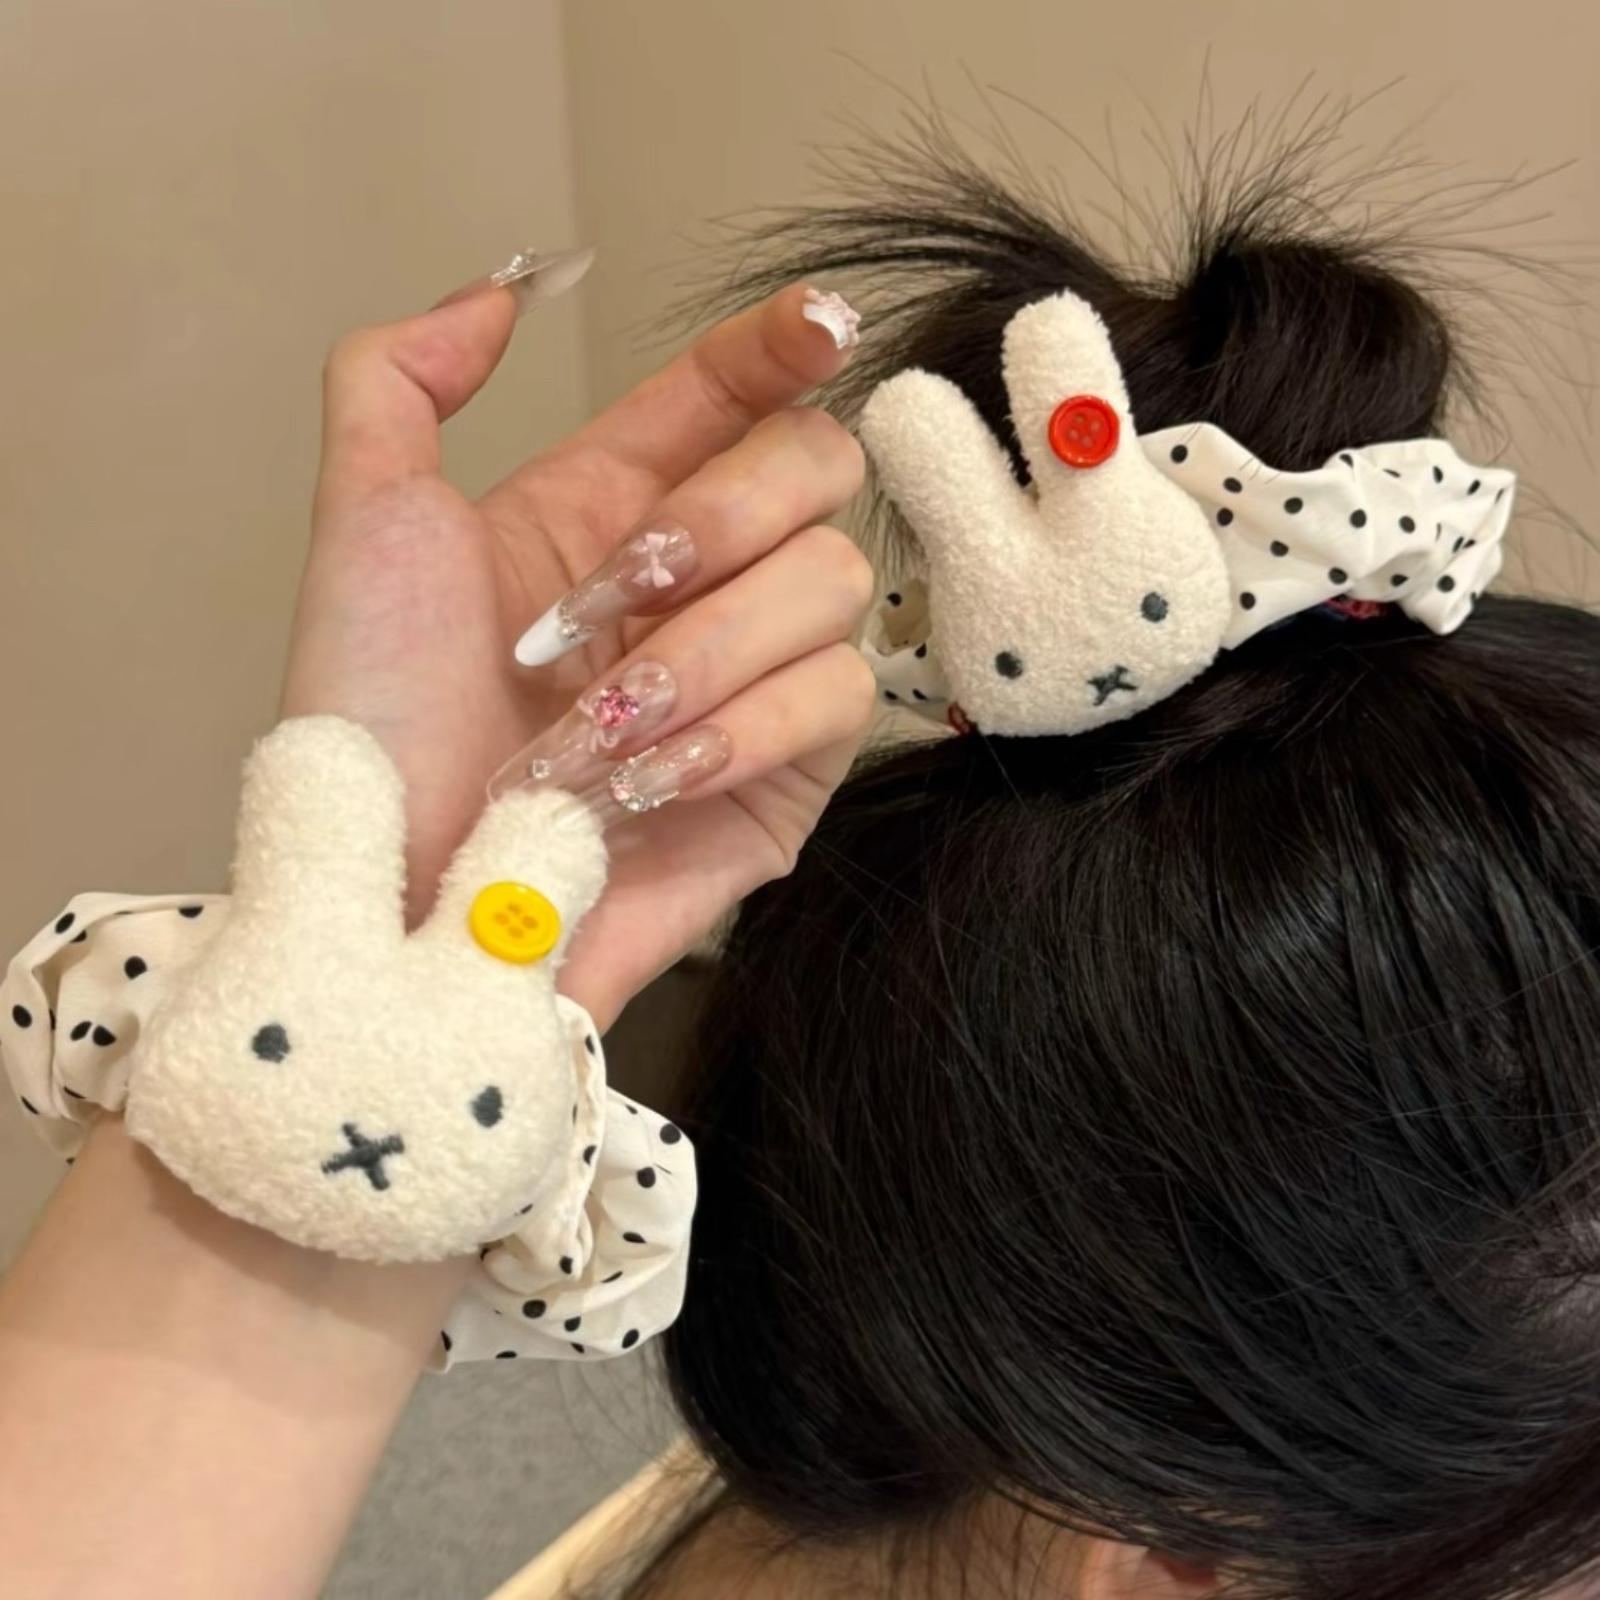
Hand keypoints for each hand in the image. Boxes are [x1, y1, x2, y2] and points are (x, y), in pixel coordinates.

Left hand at [279, 264, 872, 1027]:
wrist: (402, 897)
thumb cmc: (377, 727)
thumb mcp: (363, 531)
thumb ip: (400, 380)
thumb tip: (503, 291)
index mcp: (615, 508)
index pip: (737, 393)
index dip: (783, 345)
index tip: (814, 325)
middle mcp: (700, 583)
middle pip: (820, 468)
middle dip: (722, 518)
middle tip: (609, 599)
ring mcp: (755, 680)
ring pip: (836, 585)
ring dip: (702, 653)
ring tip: (594, 731)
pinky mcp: (789, 778)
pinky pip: (836, 701)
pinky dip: (735, 732)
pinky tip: (643, 782)